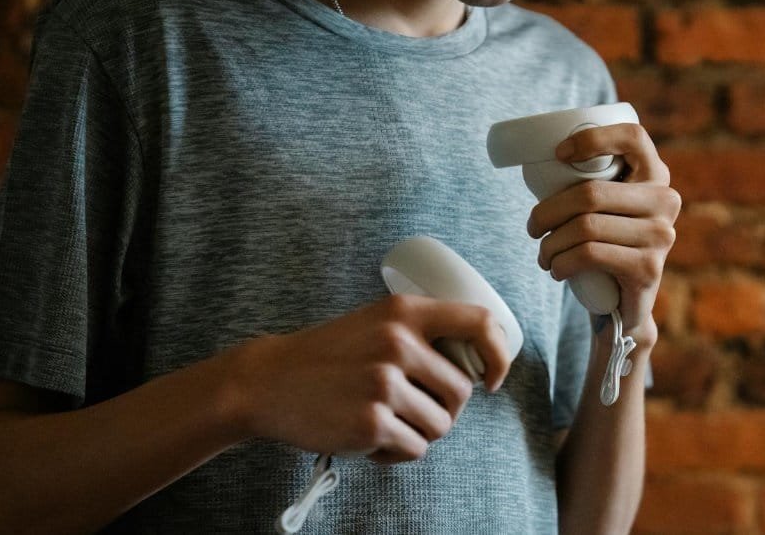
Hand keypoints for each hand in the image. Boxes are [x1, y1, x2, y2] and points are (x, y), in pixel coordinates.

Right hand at [228, 295, 510, 463]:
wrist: (267, 381)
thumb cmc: (329, 355)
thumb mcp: (375, 321)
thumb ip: (420, 333)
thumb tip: (478, 363)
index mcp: (404, 312)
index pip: (479, 322)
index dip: (498, 354)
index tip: (490, 379)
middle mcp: (398, 343)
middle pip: (461, 392)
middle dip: (444, 409)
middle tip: (411, 409)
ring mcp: (384, 384)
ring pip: (440, 425)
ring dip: (419, 432)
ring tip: (386, 421)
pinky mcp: (371, 423)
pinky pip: (415, 449)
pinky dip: (398, 452)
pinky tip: (371, 439)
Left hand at [527, 123, 680, 329]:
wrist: (625, 305)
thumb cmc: (605, 246)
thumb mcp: (604, 209)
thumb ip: (591, 182)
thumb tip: (540, 159)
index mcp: (655, 175)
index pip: (632, 137)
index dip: (592, 138)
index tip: (558, 154)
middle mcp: (665, 201)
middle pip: (591, 193)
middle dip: (547, 212)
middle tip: (533, 228)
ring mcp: (660, 235)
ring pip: (585, 227)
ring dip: (550, 244)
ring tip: (544, 255)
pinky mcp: (648, 268)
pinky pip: (590, 254)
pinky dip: (562, 262)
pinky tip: (556, 270)